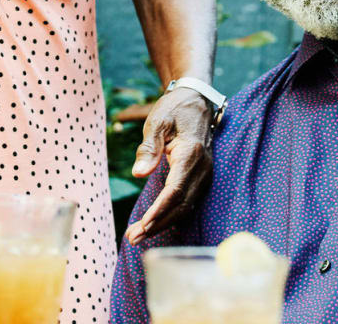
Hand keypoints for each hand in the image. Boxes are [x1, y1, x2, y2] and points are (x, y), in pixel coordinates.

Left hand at [124, 87, 213, 243]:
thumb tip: (138, 174)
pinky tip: (155, 222)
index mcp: (191, 154)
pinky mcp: (201, 177)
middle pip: (181, 205)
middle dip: (158, 224)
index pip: (176, 191)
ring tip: (138, 236)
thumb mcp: (158, 121)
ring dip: (163, 223)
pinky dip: (171, 215)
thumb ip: (149, 148)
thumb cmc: (174, 108)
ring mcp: (204, 174)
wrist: (197, 99)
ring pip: (185, 207)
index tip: (142, 225)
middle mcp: (202, 168)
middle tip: (133, 238)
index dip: (159, 211)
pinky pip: (187, 201)